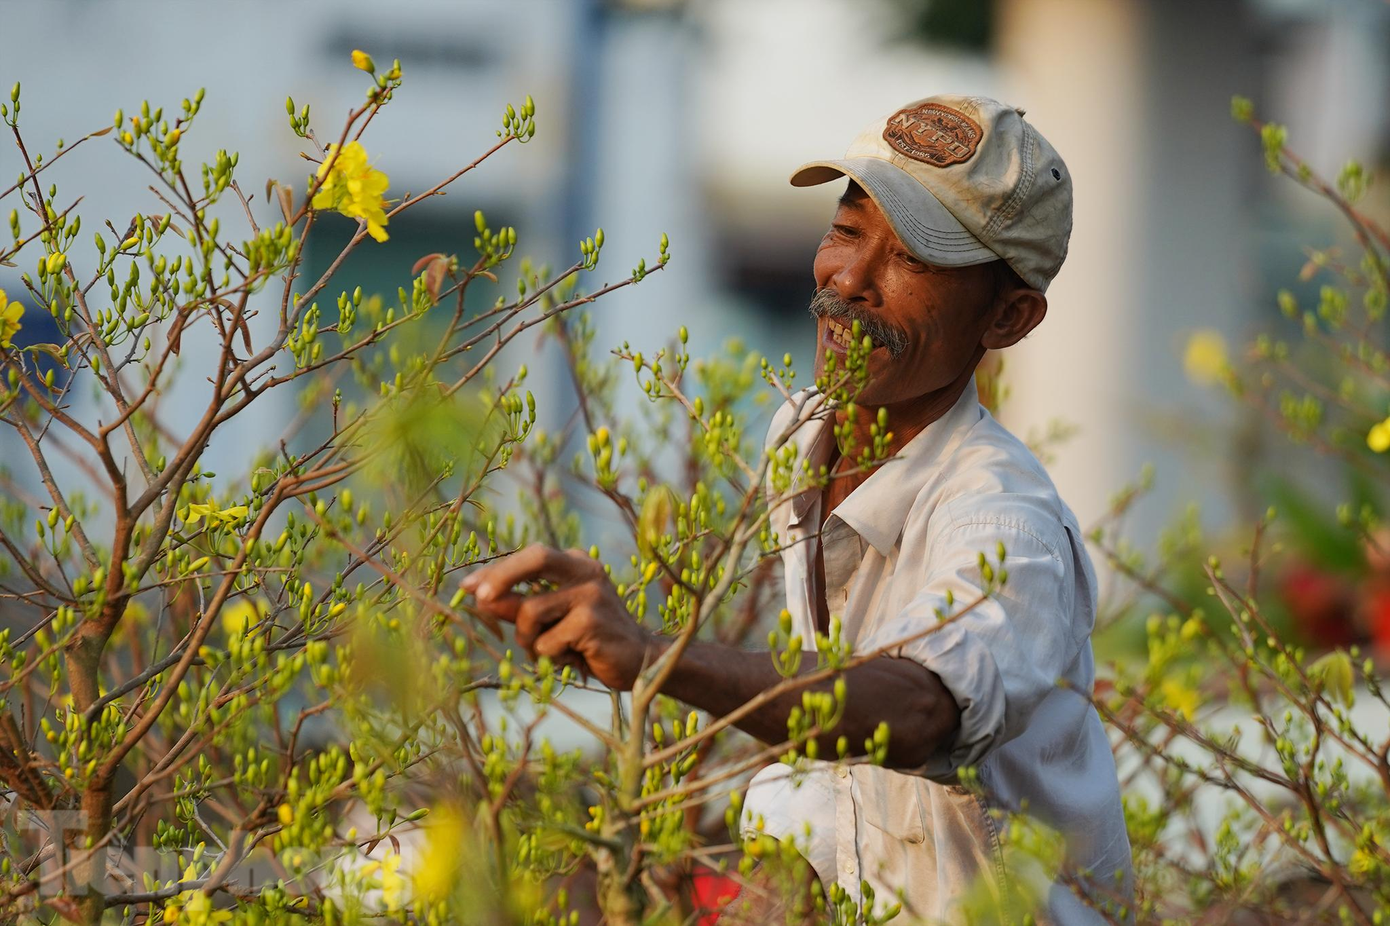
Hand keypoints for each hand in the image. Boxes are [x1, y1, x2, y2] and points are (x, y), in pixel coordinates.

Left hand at [459, 544, 659, 690]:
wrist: (642, 662)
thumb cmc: (591, 640)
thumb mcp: (552, 620)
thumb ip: (520, 607)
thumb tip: (481, 598)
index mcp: (576, 564)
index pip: (529, 557)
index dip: (496, 571)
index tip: (467, 587)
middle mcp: (585, 571)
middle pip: (534, 559)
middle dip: (501, 577)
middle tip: (478, 599)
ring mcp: (592, 594)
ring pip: (531, 613)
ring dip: (530, 641)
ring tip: (555, 651)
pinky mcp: (593, 621)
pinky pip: (547, 642)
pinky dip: (551, 657)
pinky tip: (576, 658)